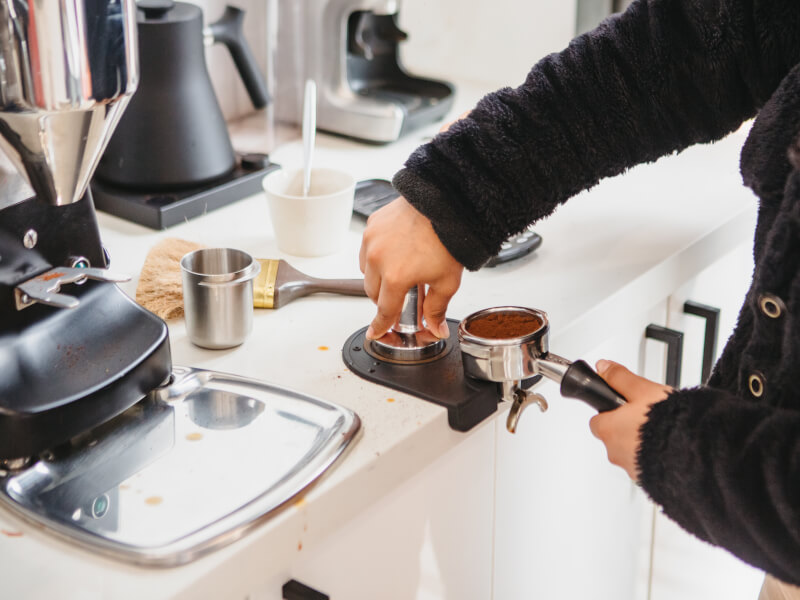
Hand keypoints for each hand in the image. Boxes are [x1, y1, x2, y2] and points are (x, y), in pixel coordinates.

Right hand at [359, 196, 463, 339]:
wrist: (446, 203)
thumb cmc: (447, 238)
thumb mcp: (447, 281)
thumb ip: (437, 309)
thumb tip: (436, 328)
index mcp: (395, 276)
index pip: (384, 311)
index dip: (380, 325)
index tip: (375, 332)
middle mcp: (378, 258)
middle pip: (373, 293)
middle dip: (385, 299)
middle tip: (402, 296)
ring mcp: (372, 240)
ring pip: (366, 271)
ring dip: (378, 278)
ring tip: (399, 272)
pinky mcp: (372, 225)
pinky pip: (367, 249)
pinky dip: (377, 256)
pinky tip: (395, 253)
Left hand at [589, 360, 671, 480]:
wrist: (697, 454)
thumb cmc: (670, 423)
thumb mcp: (643, 390)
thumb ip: (620, 378)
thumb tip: (603, 368)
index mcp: (609, 430)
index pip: (598, 420)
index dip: (611, 411)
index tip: (625, 406)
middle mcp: (616, 453)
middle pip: (614, 437)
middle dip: (628, 427)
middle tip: (650, 416)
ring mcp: (632, 470)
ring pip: (631, 453)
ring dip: (643, 443)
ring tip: (666, 431)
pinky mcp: (650, 482)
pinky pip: (648, 467)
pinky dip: (656, 458)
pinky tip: (672, 447)